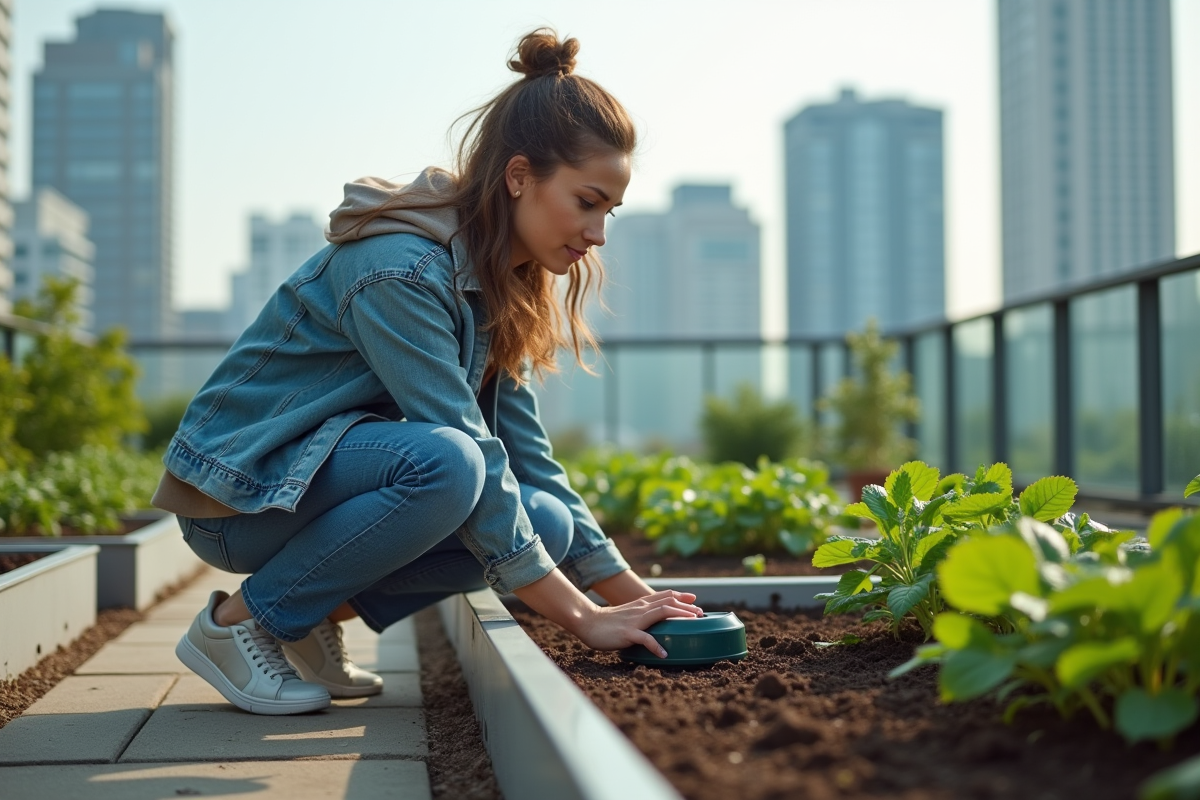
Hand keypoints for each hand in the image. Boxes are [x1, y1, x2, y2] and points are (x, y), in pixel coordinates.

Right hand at [575, 590, 702, 657]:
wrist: (587, 622)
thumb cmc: (606, 621)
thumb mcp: (626, 614)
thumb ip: (639, 615)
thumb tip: (652, 623)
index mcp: (640, 604)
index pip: (664, 595)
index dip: (680, 596)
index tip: (694, 598)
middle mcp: (640, 609)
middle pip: (668, 602)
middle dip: (686, 606)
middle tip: (700, 612)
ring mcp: (635, 620)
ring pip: (662, 613)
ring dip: (679, 616)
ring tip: (693, 623)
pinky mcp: (628, 633)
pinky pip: (646, 639)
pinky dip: (657, 646)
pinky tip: (664, 654)